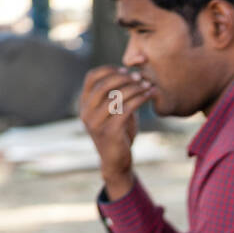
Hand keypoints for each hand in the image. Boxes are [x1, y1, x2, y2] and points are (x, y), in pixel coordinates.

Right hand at [79, 65, 153, 198]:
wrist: (117, 163)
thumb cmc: (118, 135)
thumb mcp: (113, 112)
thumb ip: (115, 95)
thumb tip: (128, 73)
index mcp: (84, 104)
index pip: (91, 77)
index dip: (108, 70)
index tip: (126, 69)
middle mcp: (86, 112)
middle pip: (104, 85)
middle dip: (124, 77)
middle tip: (140, 76)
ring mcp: (96, 123)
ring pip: (116, 96)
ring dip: (135, 88)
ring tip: (148, 85)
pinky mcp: (110, 132)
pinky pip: (126, 109)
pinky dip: (140, 99)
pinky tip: (149, 96)